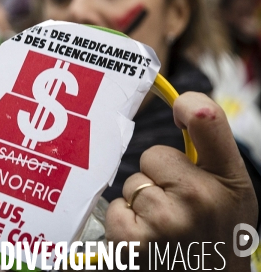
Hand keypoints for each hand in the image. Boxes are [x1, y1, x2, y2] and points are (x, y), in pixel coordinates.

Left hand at [106, 92, 256, 270]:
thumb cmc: (215, 237)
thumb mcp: (230, 195)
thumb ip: (211, 155)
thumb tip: (186, 107)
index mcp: (229, 182)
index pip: (208, 121)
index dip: (190, 105)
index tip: (181, 107)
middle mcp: (200, 198)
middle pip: (153, 155)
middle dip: (158, 177)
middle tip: (177, 207)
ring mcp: (165, 220)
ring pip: (132, 184)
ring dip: (141, 204)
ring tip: (164, 229)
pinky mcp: (133, 241)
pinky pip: (116, 208)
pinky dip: (124, 223)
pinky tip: (147, 240)